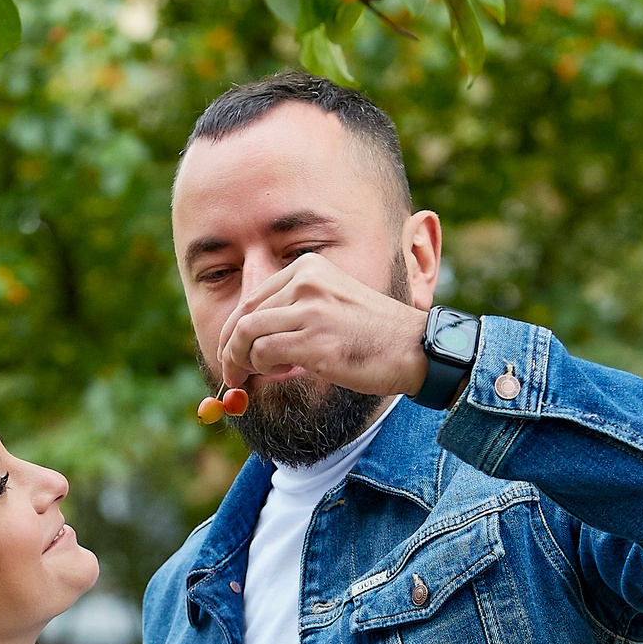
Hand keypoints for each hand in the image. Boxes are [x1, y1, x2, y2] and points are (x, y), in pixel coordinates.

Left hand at [215, 254, 428, 399]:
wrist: (413, 348)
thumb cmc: (373, 334)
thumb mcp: (331, 303)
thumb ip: (295, 309)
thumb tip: (248, 336)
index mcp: (309, 267)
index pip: (253, 297)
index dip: (234, 329)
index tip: (232, 351)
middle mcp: (306, 281)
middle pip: (244, 315)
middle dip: (229, 347)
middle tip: (231, 373)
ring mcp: (309, 310)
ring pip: (246, 334)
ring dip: (240, 361)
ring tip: (253, 376)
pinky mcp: (312, 340)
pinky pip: (262, 353)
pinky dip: (260, 368)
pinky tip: (278, 373)